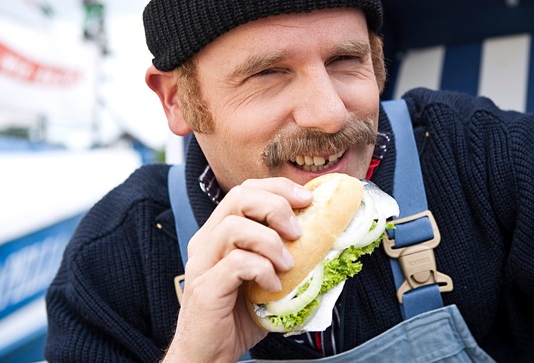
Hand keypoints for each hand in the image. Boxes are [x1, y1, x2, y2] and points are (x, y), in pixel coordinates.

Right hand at [162, 177, 311, 362]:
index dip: (278, 188)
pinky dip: (262, 270)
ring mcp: (203, 263)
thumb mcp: (269, 279)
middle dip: (275, 205)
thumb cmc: (239, 316)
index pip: (246, 190)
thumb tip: (330, 246)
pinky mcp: (204, 287)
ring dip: (270, 241)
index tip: (307, 199)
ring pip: (233, 227)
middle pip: (238, 197)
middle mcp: (207, 241)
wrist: (209, 355)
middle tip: (297, 230)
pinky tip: (273, 287)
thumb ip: (289, 259)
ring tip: (287, 264)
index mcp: (221, 233)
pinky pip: (235, 264)